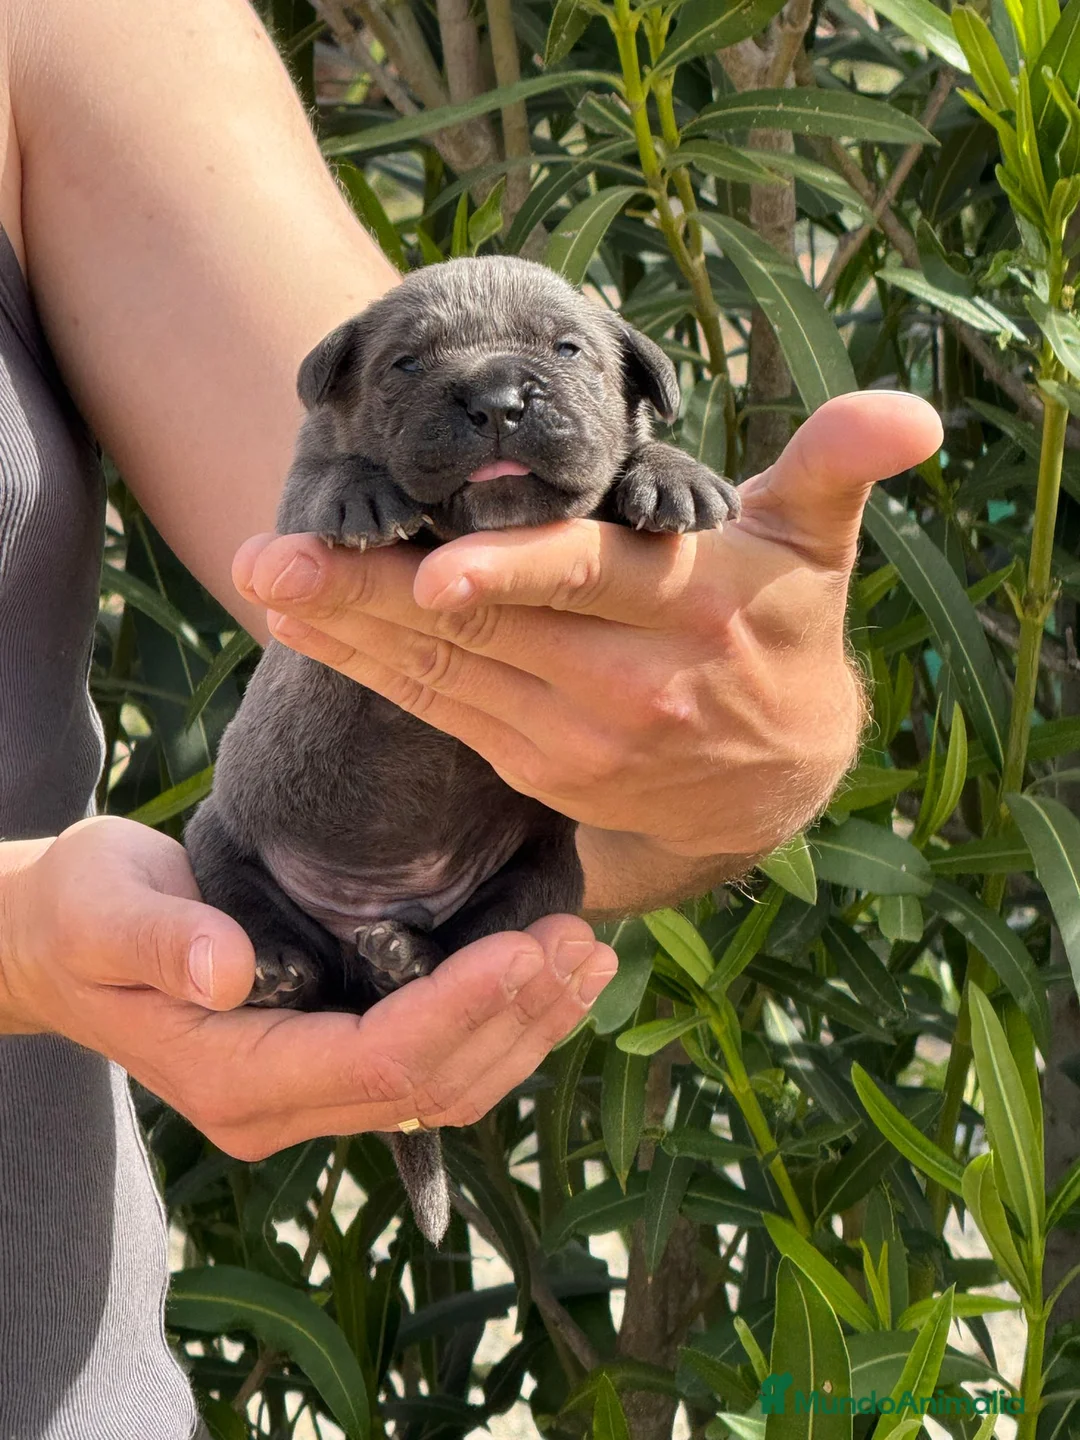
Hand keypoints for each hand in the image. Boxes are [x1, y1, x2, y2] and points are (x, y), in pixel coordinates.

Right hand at [0, 816, 615, 1156]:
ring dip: (526, 1027)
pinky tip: (545, 976)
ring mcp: (314, 1093)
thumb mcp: (103, 913)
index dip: (459, 1011)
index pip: (377, 1066)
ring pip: (449, 1089)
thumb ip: (163, 942)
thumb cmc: (83, 917)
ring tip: (587, 957)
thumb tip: (228, 973)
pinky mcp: (335, 1063)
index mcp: (235, 1078)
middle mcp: (284, 1105)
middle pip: (432, 1089)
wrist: (66, 945)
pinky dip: (500, 1024)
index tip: (524, 947)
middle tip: (580, 941)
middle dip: (516, 1017)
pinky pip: (436, 1065)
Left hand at [234, 392, 942, 860]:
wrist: (776, 781)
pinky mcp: (538, 769)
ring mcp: (576, 739)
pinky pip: (446, 717)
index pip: (591, 580)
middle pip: (485, 631)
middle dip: (370, 594)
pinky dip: (378, 675)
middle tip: (274, 557)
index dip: (510, 573)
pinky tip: (316, 635)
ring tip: (270, 586)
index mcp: (690, 608)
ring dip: (352, 635)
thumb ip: (841, 466)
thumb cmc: (787, 633)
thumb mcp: (820, 547)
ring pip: (448, 678)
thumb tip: (911, 411)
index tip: (425, 566)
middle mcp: (627, 684)